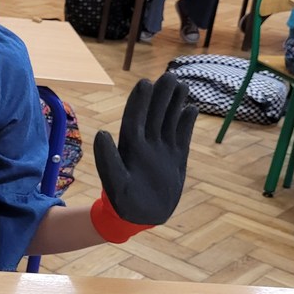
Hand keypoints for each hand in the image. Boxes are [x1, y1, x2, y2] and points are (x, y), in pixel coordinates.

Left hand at [93, 72, 196, 228]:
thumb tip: (102, 134)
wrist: (139, 217)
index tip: (145, 83)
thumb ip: (108, 160)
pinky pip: (181, 137)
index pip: (135, 119)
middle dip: (161, 96)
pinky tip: (191, 108)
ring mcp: (162, 150)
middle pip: (154, 115)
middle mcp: (147, 145)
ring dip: (174, 104)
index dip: (139, 102)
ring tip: (182, 84)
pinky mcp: (176, 159)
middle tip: (169, 76)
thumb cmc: (123, 201)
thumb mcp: (115, 182)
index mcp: (131, 148)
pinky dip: (186, 123)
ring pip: (169, 121)